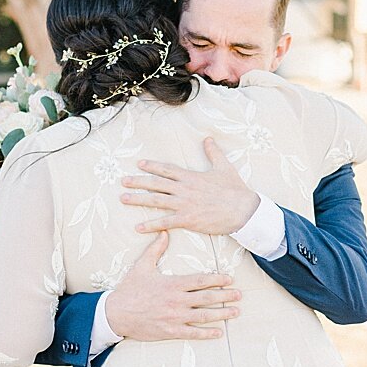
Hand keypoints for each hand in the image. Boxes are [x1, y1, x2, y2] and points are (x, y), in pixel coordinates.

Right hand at [107, 233, 241, 341]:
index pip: (201, 281)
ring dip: (222, 313)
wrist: (114, 314)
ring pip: (204, 316)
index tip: (230, 279)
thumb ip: (155, 249)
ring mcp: (175, 317)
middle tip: (239, 295)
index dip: (217, 280)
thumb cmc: (129, 289)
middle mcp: (176, 301)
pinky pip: (192, 333)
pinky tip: (218, 332)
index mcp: (172, 284)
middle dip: (225, 296)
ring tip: (236, 311)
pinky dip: (206, 333)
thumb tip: (164, 232)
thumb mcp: (141, 266)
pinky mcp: (170, 331)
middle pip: (207, 298)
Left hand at [122, 138, 259, 235]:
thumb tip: (208, 139)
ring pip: (156, 201)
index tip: (139, 164)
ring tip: (123, 199)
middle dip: (138, 182)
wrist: (243, 210)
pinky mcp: (187, 219)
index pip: (166, 169)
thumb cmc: (235, 190)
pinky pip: (165, 222)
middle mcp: (184, 189)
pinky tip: (138, 227)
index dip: (152, 166)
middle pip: (155, 184)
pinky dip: (151, 225)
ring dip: (138, 199)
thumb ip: (214, 152)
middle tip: (123, 182)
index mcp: (191, 177)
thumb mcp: (224, 167)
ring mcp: (184, 204)